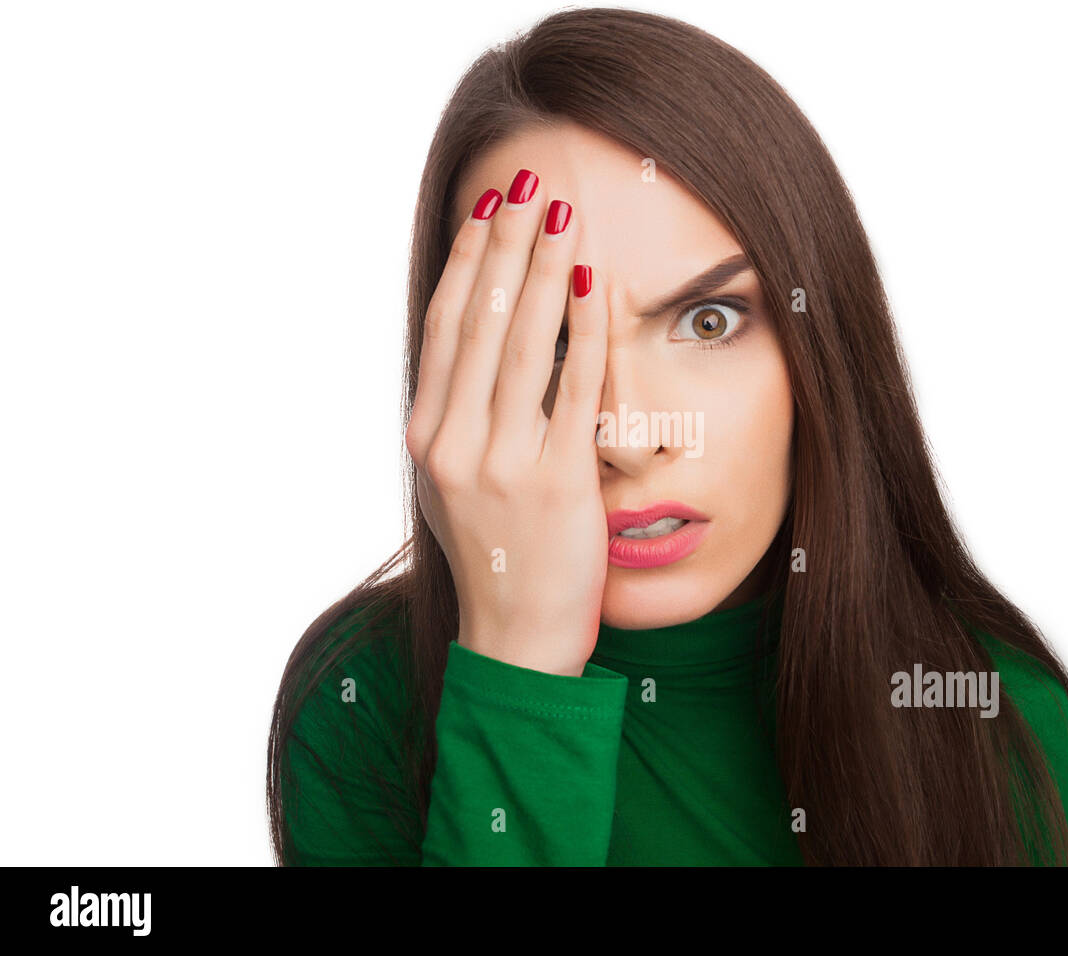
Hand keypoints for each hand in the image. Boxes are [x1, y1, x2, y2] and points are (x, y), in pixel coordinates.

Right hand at [404, 171, 608, 676]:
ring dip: (542, 271)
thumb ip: (456, 420)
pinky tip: (591, 285)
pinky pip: (573, 390)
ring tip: (561, 214)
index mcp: (424, 438)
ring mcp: (501, 463)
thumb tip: (477, 349)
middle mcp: (452, 443)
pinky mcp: (556, 482)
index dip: (467, 263)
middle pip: (480, 322)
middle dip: (506, 244)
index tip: (486, 211)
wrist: (513, 640)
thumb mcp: (452, 486)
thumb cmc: (492, 558)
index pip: (445, 328)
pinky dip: (583, 332)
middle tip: (528, 184)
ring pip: (522, 344)